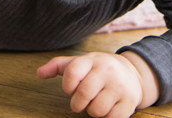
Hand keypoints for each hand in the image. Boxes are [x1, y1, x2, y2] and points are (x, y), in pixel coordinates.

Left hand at [37, 52, 153, 117]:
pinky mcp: (130, 101)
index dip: (68, 87)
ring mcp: (120, 86)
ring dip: (92, 111)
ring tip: (97, 102)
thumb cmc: (99, 70)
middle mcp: (107, 70)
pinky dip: (106, 117)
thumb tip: (39, 73)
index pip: (71, 73)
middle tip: (81, 101)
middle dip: (78, 103)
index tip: (72, 88)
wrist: (133, 73)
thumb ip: (58, 66)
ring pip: (96, 110)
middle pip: (83, 94)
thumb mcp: (80, 63)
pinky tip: (109, 107)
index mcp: (92, 60)